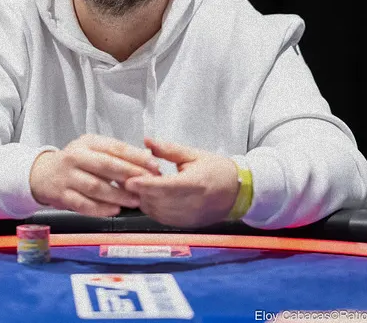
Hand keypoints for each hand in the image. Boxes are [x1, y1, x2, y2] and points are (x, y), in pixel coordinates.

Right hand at [29, 134, 160, 216]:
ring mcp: (68, 177)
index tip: (154, 166)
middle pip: (106, 166)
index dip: (136, 157)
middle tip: (148, 184)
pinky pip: (83, 204)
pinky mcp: (62, 195)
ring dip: (118, 195)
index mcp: (88, 143)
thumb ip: (118, 154)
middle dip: (129, 175)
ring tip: (135, 200)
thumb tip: (147, 157)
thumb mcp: (94, 150)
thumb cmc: (76, 162)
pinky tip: (114, 210)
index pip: (115, 148)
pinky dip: (101, 209)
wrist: (42, 174)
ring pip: (96, 187)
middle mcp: (76, 157)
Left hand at [123, 138, 238, 227]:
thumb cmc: (218, 171)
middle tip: (127, 179)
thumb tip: (148, 142)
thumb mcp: (194, 155)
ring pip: (156, 212)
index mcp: (195, 183)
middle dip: (139, 192)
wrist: (238, 192)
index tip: (129, 179)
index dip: (145, 185)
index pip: (165, 187)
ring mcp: (188, 217)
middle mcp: (191, 203)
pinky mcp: (186, 224)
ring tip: (138, 187)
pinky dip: (152, 209)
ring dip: (144, 201)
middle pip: (157, 201)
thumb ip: (169, 150)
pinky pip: (162, 219)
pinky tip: (150, 198)